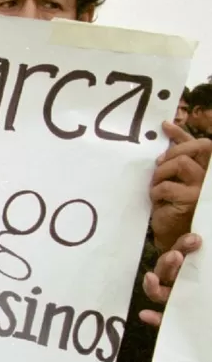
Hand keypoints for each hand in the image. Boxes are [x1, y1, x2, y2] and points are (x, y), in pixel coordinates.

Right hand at [140, 232, 201, 327]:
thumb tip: (202, 239)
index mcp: (199, 269)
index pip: (185, 253)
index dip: (185, 244)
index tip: (195, 240)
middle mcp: (189, 283)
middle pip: (169, 270)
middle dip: (168, 261)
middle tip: (176, 256)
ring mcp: (185, 302)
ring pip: (161, 292)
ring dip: (153, 284)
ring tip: (152, 279)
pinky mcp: (183, 321)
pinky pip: (166, 320)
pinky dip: (156, 318)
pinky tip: (146, 315)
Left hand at [150, 121, 211, 251]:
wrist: (174, 234)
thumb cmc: (174, 205)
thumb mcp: (175, 177)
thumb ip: (176, 155)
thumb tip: (166, 126)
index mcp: (207, 170)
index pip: (202, 145)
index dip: (183, 133)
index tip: (164, 126)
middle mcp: (210, 176)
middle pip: (197, 148)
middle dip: (172, 152)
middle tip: (158, 164)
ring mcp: (204, 188)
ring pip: (180, 163)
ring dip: (161, 173)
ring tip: (156, 186)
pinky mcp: (191, 200)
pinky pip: (167, 186)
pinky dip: (156, 191)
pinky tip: (157, 200)